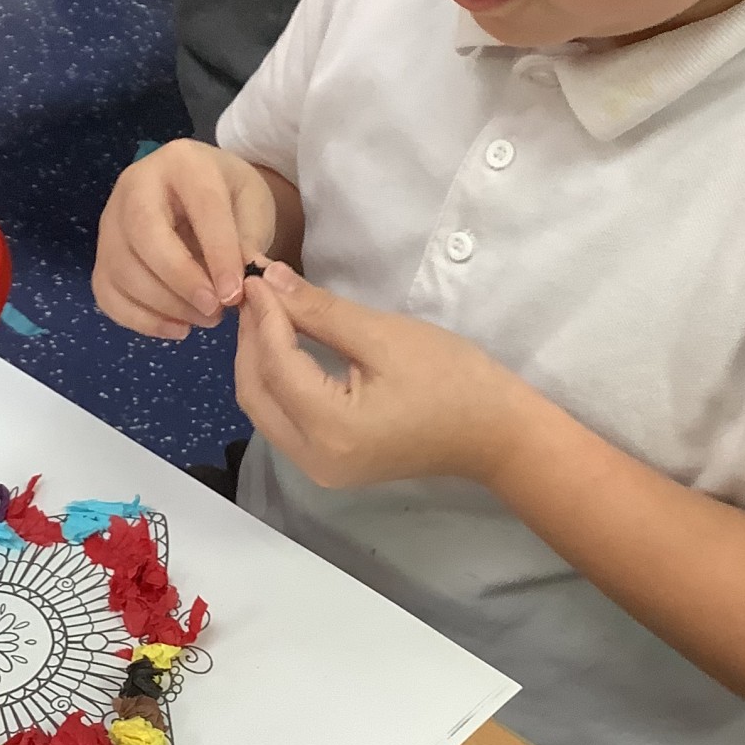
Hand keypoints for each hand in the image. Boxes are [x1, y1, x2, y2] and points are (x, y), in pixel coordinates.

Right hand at [94, 139, 278, 338]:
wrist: (203, 196)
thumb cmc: (232, 199)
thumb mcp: (253, 208)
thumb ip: (249, 243)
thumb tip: (243, 287)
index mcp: (183, 162)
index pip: (201, 206)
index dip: (218, 253)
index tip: (235, 294)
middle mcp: (136, 184)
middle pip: (144, 234)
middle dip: (180, 280)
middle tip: (214, 310)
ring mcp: (111, 220)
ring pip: (123, 268)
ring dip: (166, 305)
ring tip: (207, 319)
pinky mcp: (101, 254)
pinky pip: (107, 293)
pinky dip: (140, 320)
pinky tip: (178, 328)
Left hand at [235, 262, 533, 486]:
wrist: (494, 433)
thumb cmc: (450, 379)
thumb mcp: (383, 335)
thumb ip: (320, 311)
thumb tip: (272, 281)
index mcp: (330, 429)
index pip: (275, 364)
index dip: (263, 315)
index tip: (257, 275)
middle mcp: (313, 459)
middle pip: (254, 393)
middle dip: (250, 340)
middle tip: (257, 293)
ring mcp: (319, 469)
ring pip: (264, 409)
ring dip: (258, 361)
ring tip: (266, 314)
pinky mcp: (329, 465)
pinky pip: (283, 421)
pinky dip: (276, 382)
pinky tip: (283, 347)